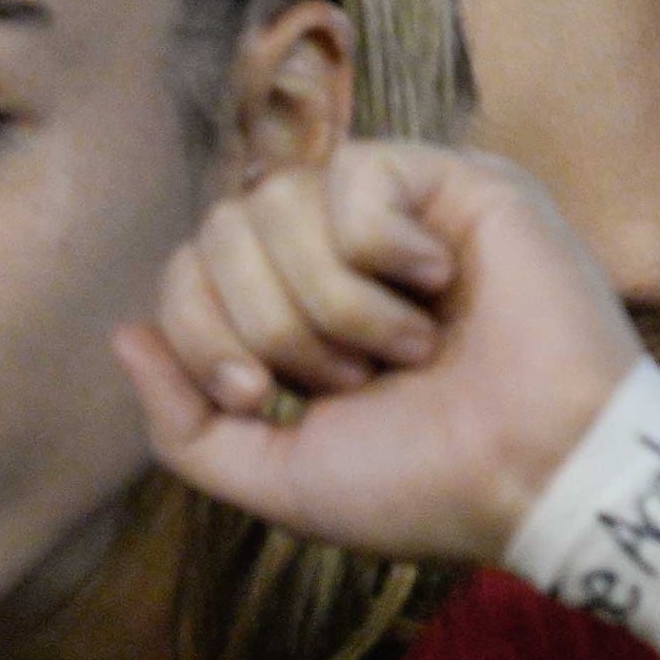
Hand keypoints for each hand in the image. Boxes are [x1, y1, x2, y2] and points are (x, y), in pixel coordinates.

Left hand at [114, 140, 642, 568]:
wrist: (535, 474)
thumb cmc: (423, 484)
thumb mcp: (280, 476)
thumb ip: (187, 424)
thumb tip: (124, 336)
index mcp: (295, 311)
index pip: (190, 268)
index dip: (202, 330)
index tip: (265, 397)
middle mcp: (337, 250)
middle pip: (223, 229)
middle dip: (274, 323)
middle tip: (351, 378)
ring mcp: (395, 209)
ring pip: (280, 201)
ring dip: (336, 302)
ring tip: (408, 348)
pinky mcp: (451, 177)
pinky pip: (354, 174)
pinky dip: (384, 251)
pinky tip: (442, 287)